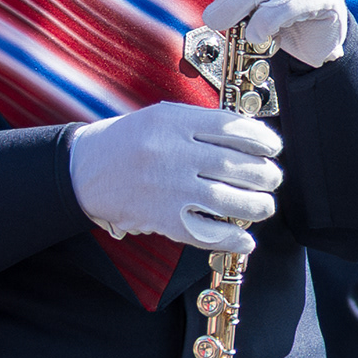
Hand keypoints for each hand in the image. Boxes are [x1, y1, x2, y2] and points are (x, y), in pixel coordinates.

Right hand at [69, 101, 284, 250]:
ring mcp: (169, 188)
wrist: (82, 171)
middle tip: (273, 179)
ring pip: (229, 200)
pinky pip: (207, 232)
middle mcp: (174, 153)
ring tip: (265, 205)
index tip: (275, 148)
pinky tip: (246, 239)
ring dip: (257, 206)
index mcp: (175, 122)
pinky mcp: (162, 219)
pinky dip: (233, 239)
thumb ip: (201, 125)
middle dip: (265, 175)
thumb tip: (250, 138)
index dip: (262, 140)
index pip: (233, 128)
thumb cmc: (128, 141)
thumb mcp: (161, 117)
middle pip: (237, 165)